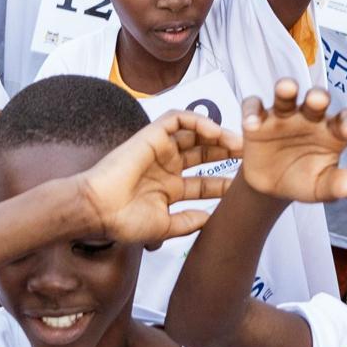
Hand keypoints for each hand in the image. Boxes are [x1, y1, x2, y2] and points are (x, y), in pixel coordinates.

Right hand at [68, 110, 242, 244]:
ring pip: (194, 134)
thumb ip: (187, 222)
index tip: (244, 185)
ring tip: (237, 142)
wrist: (98, 209)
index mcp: (168, 189)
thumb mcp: (163, 227)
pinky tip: (213, 131)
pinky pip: (177, 119)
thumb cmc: (123, 222)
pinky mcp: (151, 135)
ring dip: (217, 134)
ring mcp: (159, 151)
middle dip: (226, 153)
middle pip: (203, 154)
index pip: (204, 183)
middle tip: (249, 154)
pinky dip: (197, 120)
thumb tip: (209, 218)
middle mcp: (166, 168)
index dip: (224, 183)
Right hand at [237, 80, 346, 203]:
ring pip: (286, 96)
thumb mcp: (321, 187)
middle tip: (318, 99)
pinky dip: (251, 112)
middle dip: (318, 97)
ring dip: (286, 89)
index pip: (345, 119)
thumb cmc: (304, 180)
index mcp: (332, 131)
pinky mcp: (258, 119)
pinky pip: (253, 108)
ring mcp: (283, 115)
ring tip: (286, 88)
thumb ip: (336, 185)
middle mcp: (310, 117)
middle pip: (316, 100)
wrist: (272, 186)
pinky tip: (251, 124)